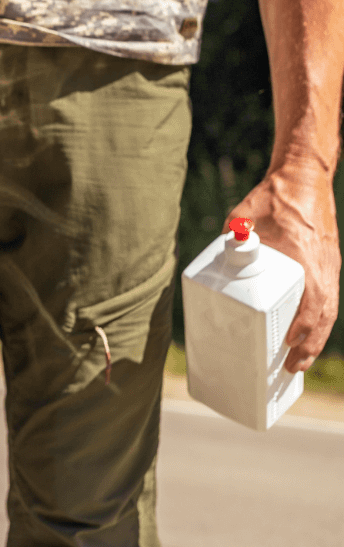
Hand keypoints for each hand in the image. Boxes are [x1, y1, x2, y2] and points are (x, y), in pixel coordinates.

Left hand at [227, 161, 339, 371]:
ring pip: (328, 311)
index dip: (304, 325)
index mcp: (304, 256)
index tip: (290, 342)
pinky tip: (305, 337)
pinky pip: (326, 300)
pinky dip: (318, 322)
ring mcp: (327, 267)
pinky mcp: (326, 266)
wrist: (304, 179)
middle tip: (292, 367)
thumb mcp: (244, 216)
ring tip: (298, 362)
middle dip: (310, 345)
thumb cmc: (273, 197)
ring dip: (315, 339)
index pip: (312, 299)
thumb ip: (232, 238)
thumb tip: (219, 259)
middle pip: (323, 314)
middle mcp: (322, 266)